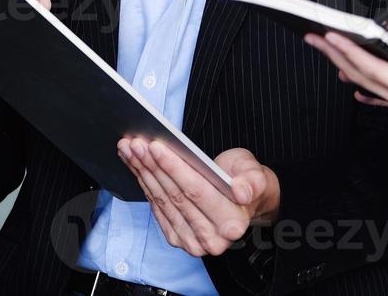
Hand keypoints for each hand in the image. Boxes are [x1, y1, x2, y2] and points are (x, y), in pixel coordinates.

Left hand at [119, 138, 280, 256]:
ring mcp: (192, 242)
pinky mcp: (177, 238)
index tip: (156, 147)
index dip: (174, 168)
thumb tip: (241, 192)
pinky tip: (137, 165)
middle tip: (136, 143)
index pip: (196, 191)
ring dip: (143, 173)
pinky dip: (145, 184)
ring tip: (131, 149)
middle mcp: (212, 239)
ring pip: (162, 201)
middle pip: (175, 196)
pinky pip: (157, 208)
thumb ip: (252, 181)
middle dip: (153, 166)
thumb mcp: (256, 173)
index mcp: (233, 223)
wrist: (244, 202)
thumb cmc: (248, 181)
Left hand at [304, 24, 387, 176]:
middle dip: (335, 56)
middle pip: (360, 76)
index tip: (329, 36)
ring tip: (329, 55)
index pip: (372, 68)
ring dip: (346, 69)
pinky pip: (383, 100)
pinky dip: (366, 92)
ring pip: (368, 86)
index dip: (349, 51)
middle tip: (312, 38)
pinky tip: (356, 93)